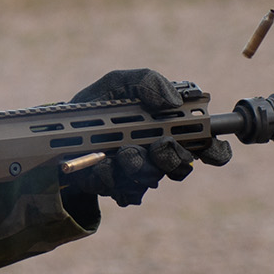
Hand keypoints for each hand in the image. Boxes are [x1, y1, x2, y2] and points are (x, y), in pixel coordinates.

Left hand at [65, 69, 231, 206]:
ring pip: (151, 179)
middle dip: (170, 156)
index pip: (206, 145)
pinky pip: (124, 193)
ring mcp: (139, 175)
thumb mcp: (117, 82)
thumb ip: (147, 81)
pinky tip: (99, 166)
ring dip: (137, 165)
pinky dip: (111, 179)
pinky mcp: (117, 190)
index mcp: (168, 129)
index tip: (207, 145)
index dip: (215, 150)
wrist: (57, 130)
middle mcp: (158, 154)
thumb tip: (173, 102)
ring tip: (119, 154)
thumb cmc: (96, 104)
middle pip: (181, 167)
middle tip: (158, 146)